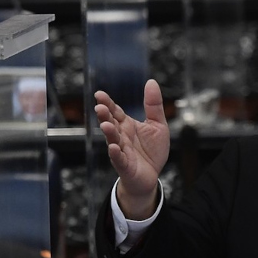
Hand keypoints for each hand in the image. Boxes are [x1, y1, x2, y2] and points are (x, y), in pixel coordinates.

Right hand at [94, 79, 169, 219]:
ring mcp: (121, 151)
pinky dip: (116, 154)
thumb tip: (151, 81)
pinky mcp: (125, 166)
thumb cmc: (152, 151)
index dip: (108, 103)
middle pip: (111, 123)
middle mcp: (121, 136)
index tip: (100, 94)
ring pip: (113, 140)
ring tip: (106, 125)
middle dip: (105, 116)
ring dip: (109, 133)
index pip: (115, 112)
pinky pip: (119, 159)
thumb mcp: (158, 125)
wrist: (152, 176)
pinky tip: (114, 148)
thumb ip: (153, 105)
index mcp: (127, 125)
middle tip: (100, 107)